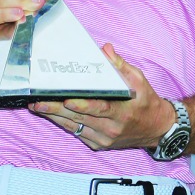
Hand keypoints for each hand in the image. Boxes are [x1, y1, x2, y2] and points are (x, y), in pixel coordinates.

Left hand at [30, 44, 176, 150]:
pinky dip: (64, 123)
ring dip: (55, 117)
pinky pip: (77, 133)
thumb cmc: (146, 101)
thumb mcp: (139, 79)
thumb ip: (120, 65)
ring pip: (75, 127)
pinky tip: (51, 115)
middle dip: (57, 109)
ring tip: (38, 107)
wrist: (156, 129)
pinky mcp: (98, 144)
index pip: (100, 108)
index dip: (83, 105)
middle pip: (81, 118)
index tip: (67, 99)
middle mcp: (112, 128)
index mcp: (123, 111)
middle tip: (38, 102)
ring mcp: (104, 139)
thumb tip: (104, 50)